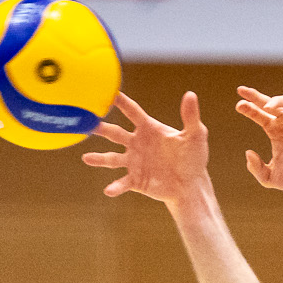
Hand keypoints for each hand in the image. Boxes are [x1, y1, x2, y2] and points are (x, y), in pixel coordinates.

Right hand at [82, 91, 212, 205]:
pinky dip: (115, 187)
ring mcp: (134, 162)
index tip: (109, 92)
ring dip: (99, 159)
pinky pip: (123, 183)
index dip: (121, 102)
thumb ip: (191, 116)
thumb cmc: (193, 157)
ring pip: (112, 159)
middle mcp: (137, 143)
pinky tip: (108, 191)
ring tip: (86, 158)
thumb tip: (191, 94)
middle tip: (88, 122)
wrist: (190, 184)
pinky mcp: (136, 180)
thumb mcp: (195, 135)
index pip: (132, 112)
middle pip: (115, 133)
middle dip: (102, 128)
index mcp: (149, 129)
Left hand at [235, 87, 282, 197]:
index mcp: (275, 131)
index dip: (249, 109)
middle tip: (243, 91)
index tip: (238, 106)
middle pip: (271, 103)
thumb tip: (248, 152)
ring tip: (270, 107)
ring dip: (279, 101)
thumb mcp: (271, 178)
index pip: (260, 115)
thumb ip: (257, 169)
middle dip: (257, 96)